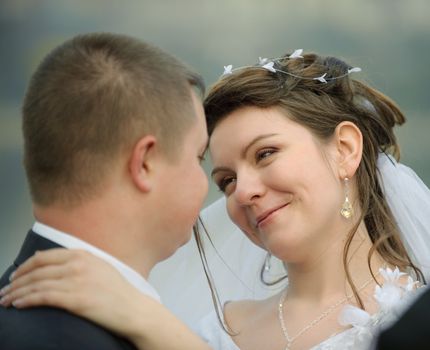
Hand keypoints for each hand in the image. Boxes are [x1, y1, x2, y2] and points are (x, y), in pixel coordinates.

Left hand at [0, 249, 144, 333]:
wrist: (132, 309)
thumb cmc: (117, 291)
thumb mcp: (99, 267)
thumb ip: (77, 261)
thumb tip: (49, 260)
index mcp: (83, 255)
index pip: (44, 257)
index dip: (25, 266)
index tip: (16, 275)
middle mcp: (78, 265)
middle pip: (36, 270)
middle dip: (16, 281)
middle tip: (5, 290)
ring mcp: (76, 281)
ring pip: (36, 284)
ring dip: (16, 293)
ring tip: (6, 301)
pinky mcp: (75, 299)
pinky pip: (42, 297)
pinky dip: (26, 300)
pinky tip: (18, 305)